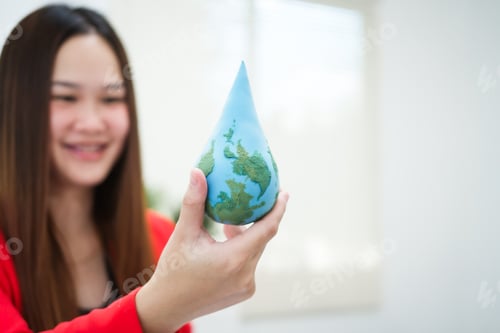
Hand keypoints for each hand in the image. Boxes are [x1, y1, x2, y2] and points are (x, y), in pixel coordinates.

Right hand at [136, 168, 287, 332]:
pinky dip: (242, 249)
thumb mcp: (183, 234)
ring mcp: (247, 286)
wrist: (167, 307)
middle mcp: (245, 274)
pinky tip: (226, 240)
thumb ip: (194, 202)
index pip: (267, 229)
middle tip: (257, 197)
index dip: (278, 209)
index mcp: (234, 259)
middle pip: (262, 238)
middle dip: (260, 218)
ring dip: (247, 234)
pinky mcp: (244, 291)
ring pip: (255, 251)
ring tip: (230, 222)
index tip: (283, 192)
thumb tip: (197, 172)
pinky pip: (249, 263)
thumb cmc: (173, 269)